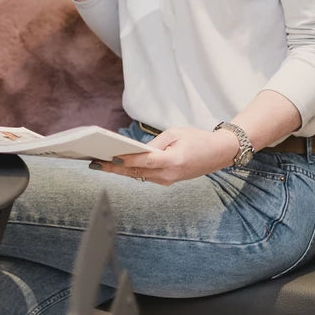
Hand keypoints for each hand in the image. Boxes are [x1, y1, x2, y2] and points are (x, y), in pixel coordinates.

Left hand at [95, 127, 240, 185]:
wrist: (218, 153)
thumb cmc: (198, 139)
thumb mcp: (175, 133)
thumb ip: (155, 143)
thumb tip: (136, 151)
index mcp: (172, 161)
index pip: (142, 162)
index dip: (123, 160)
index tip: (106, 157)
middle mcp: (168, 175)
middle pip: (136, 173)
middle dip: (114, 169)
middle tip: (95, 164)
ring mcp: (168, 181)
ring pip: (139, 176)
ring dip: (122, 171)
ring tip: (102, 164)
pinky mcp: (168, 181)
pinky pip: (147, 177)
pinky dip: (134, 171)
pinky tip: (121, 166)